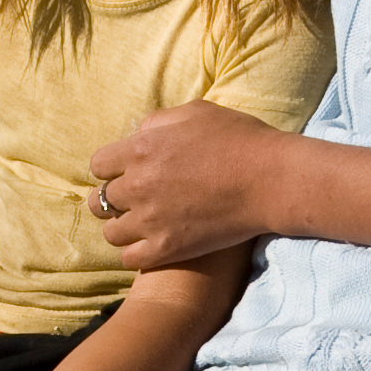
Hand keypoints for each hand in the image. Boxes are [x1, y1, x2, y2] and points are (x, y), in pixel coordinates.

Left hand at [87, 104, 284, 266]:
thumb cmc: (240, 140)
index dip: (111, 169)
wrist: (271, 179)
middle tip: (135, 201)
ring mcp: (151, 220)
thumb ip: (158, 122)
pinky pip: (129, 259)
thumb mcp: (196, 112)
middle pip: (100, 201)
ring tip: (143, 225)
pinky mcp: (168, 248)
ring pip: (111, 233)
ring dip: (123, 228)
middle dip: (115, 199)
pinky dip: (137, 253)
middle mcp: (138, 185)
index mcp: (140, 149)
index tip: (126, 173)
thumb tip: (138, 133)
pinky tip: (152, 245)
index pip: (98, 165)